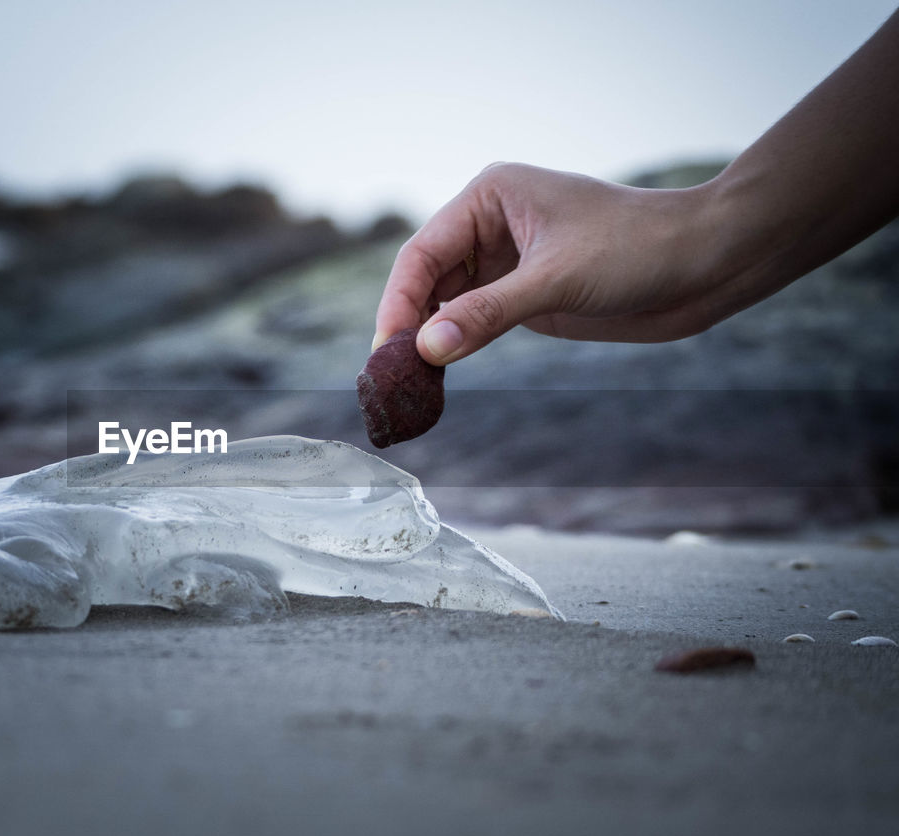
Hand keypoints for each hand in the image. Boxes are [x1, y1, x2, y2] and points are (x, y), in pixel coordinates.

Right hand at [374, 162, 755, 365]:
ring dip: (428, 340)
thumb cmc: (637, 249)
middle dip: (408, 324)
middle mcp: (489, 225)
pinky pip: (472, 321)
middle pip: (426, 279)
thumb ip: (488, 314)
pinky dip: (454, 347)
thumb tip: (426, 349)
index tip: (387, 347)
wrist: (704, 263)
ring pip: (445, 304)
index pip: (423, 252)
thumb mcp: (557, 281)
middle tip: (389, 376)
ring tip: (408, 383)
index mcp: (490, 197)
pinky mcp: (522, 294)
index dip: (399, 301)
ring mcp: (505, 262)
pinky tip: (438, 375)